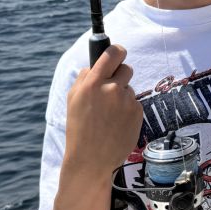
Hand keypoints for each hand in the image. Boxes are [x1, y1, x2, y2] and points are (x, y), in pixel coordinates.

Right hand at [63, 44, 143, 175]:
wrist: (92, 159)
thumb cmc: (79, 128)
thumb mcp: (73, 99)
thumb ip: (84, 78)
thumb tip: (93, 65)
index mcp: (93, 83)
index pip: (113, 53)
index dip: (117, 50)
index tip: (118, 53)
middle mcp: (112, 89)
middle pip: (126, 68)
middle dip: (120, 76)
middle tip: (111, 90)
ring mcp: (127, 101)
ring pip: (129, 89)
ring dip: (122, 96)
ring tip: (110, 115)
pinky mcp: (138, 112)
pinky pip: (135, 103)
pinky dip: (128, 110)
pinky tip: (117, 123)